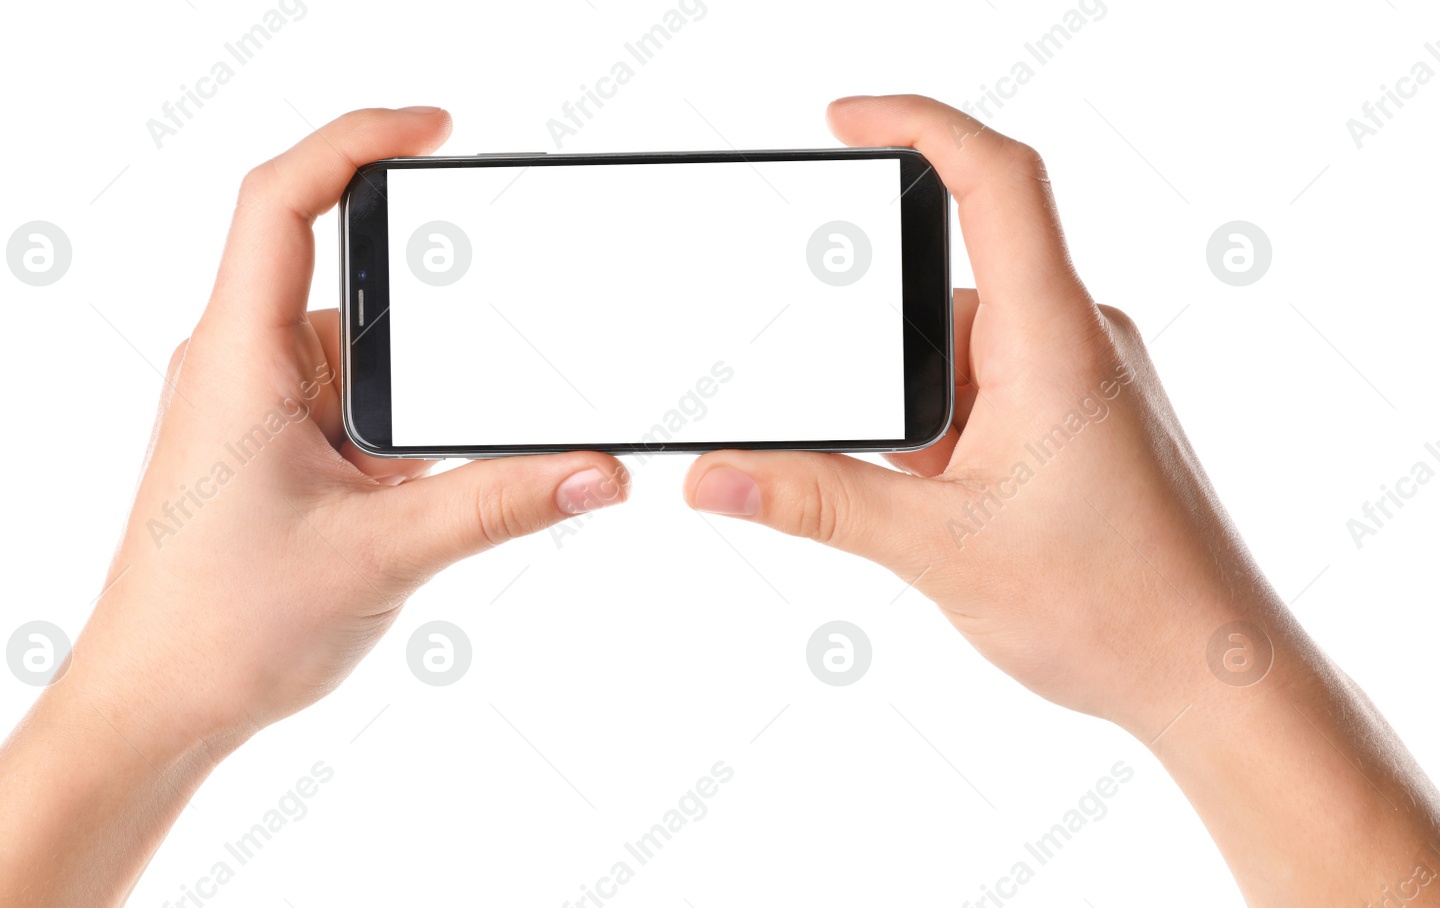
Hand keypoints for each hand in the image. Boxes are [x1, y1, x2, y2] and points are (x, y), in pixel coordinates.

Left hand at [67, 106, 630, 754]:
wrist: (153, 706)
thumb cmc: (220, 628)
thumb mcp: (384, 555)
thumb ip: (500, 505)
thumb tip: (598, 469)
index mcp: (240, 357)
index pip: (282, 200)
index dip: (356, 139)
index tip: (437, 129)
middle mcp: (242, 364)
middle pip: (343, 277)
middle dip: (420, 320)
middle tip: (464, 378)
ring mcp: (257, 407)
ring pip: (359, 354)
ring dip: (410, 401)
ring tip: (407, 488)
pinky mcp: (276, 448)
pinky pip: (353, 405)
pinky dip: (398, 437)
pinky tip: (406, 500)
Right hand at [686, 94, 1247, 734]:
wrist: (1210, 672)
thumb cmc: (1113, 605)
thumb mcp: (938, 550)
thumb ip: (816, 503)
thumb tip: (714, 476)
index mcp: (1052, 339)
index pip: (995, 179)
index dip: (917, 124)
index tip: (841, 119)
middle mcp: (1076, 336)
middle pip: (947, 291)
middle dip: (897, 376)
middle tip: (912, 469)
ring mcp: (1086, 374)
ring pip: (964, 352)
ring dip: (929, 422)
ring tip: (953, 509)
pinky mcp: (1086, 411)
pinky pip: (994, 386)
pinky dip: (957, 436)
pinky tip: (970, 510)